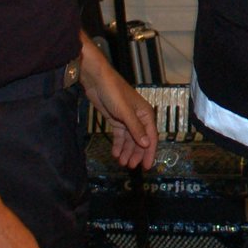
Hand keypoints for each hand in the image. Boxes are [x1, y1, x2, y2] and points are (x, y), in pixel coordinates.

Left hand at [78, 37, 158, 169]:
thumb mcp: (125, 112)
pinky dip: (119, 145)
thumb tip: (147, 145)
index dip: (149, 153)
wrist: (97, 80)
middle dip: (136, 154)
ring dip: (127, 151)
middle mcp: (139, 118)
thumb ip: (136, 129)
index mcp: (146, 114)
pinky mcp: (116, 120)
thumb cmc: (114, 92)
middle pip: (140, 141)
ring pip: (130, 140)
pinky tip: (115, 153)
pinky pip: (120, 136)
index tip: (146, 166)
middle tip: (129, 166)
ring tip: (121, 162)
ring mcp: (127, 120)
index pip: (151, 137)